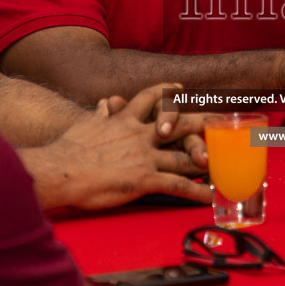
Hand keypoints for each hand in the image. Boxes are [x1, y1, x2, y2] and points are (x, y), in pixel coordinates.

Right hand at [23, 83, 212, 210]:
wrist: (60, 169)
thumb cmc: (67, 150)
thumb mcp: (85, 125)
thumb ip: (100, 115)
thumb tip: (105, 104)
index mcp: (124, 121)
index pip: (151, 99)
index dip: (168, 92)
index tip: (180, 88)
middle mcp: (140, 135)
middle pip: (179, 124)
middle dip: (203, 122)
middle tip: (222, 120)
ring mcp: (145, 156)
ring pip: (184, 157)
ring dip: (206, 162)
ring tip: (224, 166)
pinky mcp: (144, 179)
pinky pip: (178, 185)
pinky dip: (196, 191)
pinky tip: (209, 196)